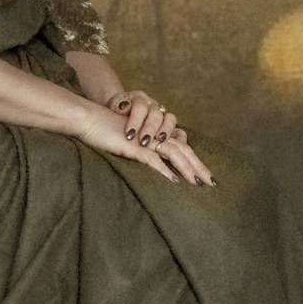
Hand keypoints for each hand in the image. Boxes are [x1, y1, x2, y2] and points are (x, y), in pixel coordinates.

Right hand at [75, 98, 217, 186]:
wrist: (90, 120)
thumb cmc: (108, 132)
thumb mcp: (130, 143)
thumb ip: (145, 151)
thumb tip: (158, 168)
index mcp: (156, 136)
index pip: (182, 148)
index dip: (195, 161)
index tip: (206, 177)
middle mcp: (154, 136)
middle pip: (184, 151)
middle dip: (199, 167)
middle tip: (213, 183)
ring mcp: (145, 141)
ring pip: (173, 154)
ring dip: (187, 169)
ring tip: (198, 183)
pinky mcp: (133, 146)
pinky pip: (152, 159)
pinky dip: (164, 170)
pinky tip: (174, 181)